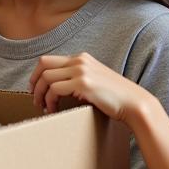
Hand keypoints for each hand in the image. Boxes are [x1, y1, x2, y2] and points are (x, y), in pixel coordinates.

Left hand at [29, 53, 145, 123]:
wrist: (134, 103)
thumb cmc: (115, 97)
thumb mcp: (94, 80)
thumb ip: (78, 79)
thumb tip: (58, 89)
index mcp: (81, 58)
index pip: (49, 60)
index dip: (37, 75)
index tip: (36, 89)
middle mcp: (80, 60)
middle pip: (43, 64)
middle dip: (34, 82)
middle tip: (34, 98)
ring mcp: (81, 70)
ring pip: (46, 77)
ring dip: (40, 94)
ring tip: (44, 107)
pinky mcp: (83, 83)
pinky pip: (55, 89)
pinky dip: (50, 101)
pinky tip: (53, 110)